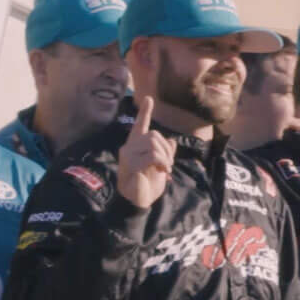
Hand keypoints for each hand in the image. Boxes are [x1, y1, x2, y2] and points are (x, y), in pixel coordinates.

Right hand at [116, 94, 177, 209]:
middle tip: (168, 165)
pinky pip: (152, 156)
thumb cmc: (147, 184)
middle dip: (167, 150)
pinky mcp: (130, 164)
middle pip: (154, 135)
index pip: (140, 125)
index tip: (149, 98)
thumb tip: (172, 142)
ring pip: (154, 144)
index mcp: (136, 146)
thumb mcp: (159, 167)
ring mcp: (128, 155)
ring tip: (165, 169)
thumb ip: (164, 154)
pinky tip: (162, 172)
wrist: (137, 201)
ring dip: (166, 157)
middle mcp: (129, 147)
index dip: (145, 112)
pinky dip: (162, 163)